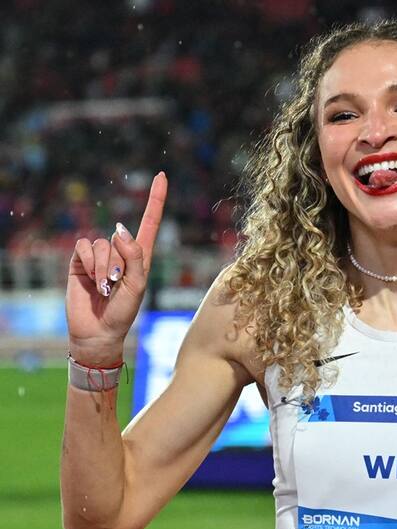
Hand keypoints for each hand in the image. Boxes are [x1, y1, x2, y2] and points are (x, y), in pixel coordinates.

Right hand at [66, 172, 167, 366]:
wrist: (98, 331)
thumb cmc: (123, 311)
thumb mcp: (137, 285)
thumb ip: (134, 256)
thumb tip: (119, 229)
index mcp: (140, 255)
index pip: (149, 222)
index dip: (156, 199)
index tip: (162, 175)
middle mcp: (120, 251)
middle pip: (121, 238)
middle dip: (120, 264)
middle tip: (117, 286)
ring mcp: (99, 255)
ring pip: (103, 244)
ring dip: (104, 269)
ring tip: (105, 288)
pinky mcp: (80, 261)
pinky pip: (84, 248)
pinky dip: (90, 264)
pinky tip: (91, 282)